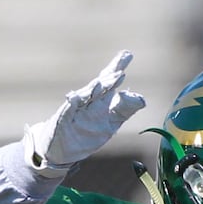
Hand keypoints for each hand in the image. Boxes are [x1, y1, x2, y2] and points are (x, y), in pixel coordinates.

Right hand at [22, 50, 146, 174]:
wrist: (62, 149)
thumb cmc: (87, 134)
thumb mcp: (110, 123)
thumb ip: (124, 109)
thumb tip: (140, 98)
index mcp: (100, 102)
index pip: (110, 82)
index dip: (117, 67)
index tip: (127, 55)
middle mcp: (88, 103)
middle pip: (100, 87)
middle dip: (109, 78)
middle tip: (121, 69)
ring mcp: (75, 111)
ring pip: (85, 98)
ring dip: (93, 89)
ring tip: (100, 83)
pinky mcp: (63, 121)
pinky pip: (67, 112)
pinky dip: (71, 105)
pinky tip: (73, 97)